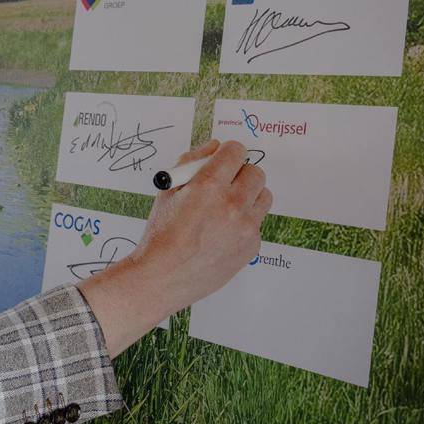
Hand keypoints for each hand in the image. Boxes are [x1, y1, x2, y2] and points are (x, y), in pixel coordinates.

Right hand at [78, 139, 270, 356]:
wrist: (162, 276)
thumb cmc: (161, 234)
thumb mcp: (167, 191)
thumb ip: (191, 162)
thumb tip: (214, 147)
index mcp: (208, 185)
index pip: (236, 151)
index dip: (228, 152)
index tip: (223, 159)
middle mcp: (232, 204)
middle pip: (256, 172)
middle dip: (240, 173)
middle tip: (225, 183)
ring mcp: (245, 227)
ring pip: (263, 196)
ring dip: (248, 196)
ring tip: (227, 208)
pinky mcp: (252, 246)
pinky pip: (257, 223)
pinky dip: (244, 222)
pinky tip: (222, 233)